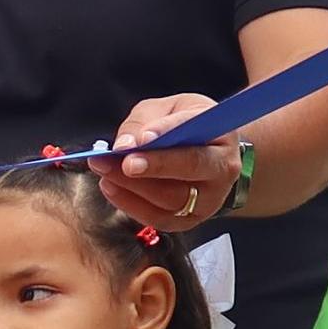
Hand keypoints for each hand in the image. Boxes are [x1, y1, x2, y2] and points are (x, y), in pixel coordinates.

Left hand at [97, 96, 234, 234]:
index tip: (142, 137)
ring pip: (172, 198)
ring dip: (133, 186)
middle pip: (190, 167)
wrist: (205, 157)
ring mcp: (209, 199)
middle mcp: (222, 168)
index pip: (196, 128)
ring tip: (105, 170)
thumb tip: (124, 144)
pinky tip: (110, 187)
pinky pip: (159, 218)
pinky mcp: (190, 220)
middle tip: (123, 162)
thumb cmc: (185, 127)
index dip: (168, 131)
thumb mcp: (166, 109)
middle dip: (154, 165)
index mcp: (221, 132)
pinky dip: (131, 204)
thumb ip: (144, 121)